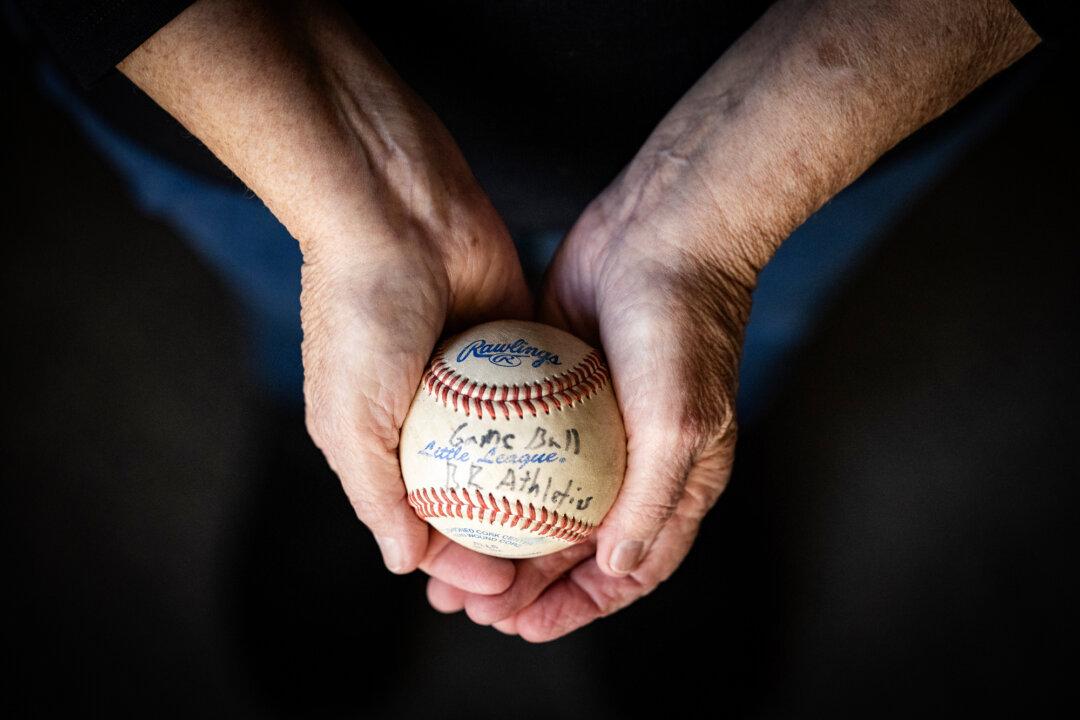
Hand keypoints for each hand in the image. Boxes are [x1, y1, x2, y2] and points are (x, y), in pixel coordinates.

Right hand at [296, 67, 531, 593]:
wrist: (397, 206)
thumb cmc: (361, 312)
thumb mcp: (350, 418)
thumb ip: (376, 494)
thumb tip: (406, 564)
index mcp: (378, 438)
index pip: (423, 522)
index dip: (458, 565)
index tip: (497, 591)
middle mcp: (428, 415)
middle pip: (478, 498)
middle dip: (506, 542)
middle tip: (543, 577)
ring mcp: (477, 382)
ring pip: (519, 458)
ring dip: (543, 498)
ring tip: (579, 538)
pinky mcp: (516, 344)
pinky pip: (549, 401)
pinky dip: (567, 436)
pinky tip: (599, 473)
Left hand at [424, 0, 1037, 638]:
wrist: (663, 227)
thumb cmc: (682, 325)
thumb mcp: (677, 422)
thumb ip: (651, 503)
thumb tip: (613, 572)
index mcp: (677, 482)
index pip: (628, 570)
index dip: (577, 608)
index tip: (523, 627)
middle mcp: (634, 461)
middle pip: (574, 543)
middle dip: (524, 583)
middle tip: (468, 603)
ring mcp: (591, 424)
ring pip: (539, 498)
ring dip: (498, 535)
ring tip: (446, 562)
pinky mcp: (556, 386)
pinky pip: (517, 443)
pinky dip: (487, 474)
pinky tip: (447, 490)